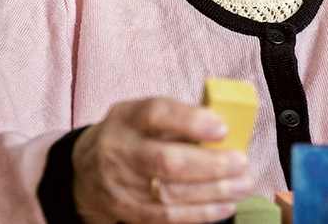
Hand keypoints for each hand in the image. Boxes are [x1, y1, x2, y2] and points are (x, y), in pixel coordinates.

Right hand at [72, 97, 253, 223]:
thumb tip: (226, 128)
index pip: (156, 114)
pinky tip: (225, 205)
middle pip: (165, 161)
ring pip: (169, 193)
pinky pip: (166, 217)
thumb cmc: (130, 136)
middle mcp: (119, 150)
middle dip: (209, 164)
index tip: (222, 128)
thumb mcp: (142, 117)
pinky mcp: (127, 211)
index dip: (190, 120)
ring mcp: (120, 185)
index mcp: (126, 118)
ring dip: (213, 192)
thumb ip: (178, 119)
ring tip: (243, 185)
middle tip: (240, 162)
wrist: (84, 172)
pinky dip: (200, 213)